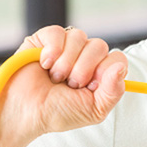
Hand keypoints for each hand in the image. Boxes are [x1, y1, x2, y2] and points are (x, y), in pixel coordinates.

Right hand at [0, 25, 127, 144]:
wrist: (26, 113)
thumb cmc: (58, 112)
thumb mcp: (94, 109)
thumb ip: (114, 91)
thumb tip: (121, 67)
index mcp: (100, 72)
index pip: (117, 58)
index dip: (105, 71)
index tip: (90, 87)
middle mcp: (85, 56)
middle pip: (99, 46)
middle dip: (83, 69)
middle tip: (70, 84)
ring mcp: (66, 46)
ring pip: (79, 37)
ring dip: (66, 63)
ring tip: (55, 78)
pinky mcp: (45, 39)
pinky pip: (58, 32)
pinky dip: (52, 50)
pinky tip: (44, 64)